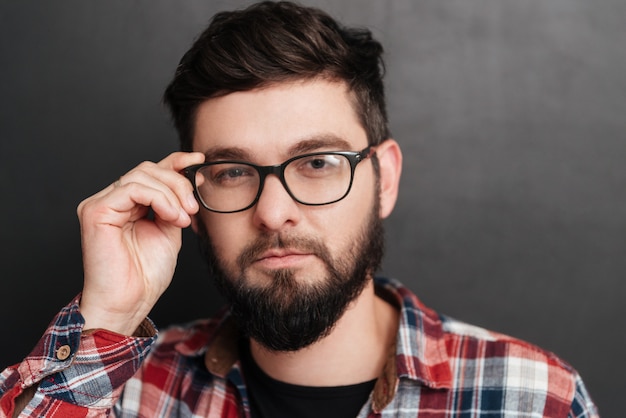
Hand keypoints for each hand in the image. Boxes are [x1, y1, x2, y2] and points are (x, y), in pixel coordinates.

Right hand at [77, 152, 204, 334]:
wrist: (130, 301)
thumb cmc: (145, 274)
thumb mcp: (170, 230)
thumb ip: (176, 204)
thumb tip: (192, 178)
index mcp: (127, 204)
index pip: (151, 171)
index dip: (176, 162)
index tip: (199, 161)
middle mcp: (111, 200)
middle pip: (148, 169)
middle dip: (178, 182)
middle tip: (194, 207)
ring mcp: (101, 203)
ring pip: (141, 176)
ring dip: (171, 194)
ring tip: (183, 217)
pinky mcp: (95, 210)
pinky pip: (131, 188)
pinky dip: (158, 198)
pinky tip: (171, 216)